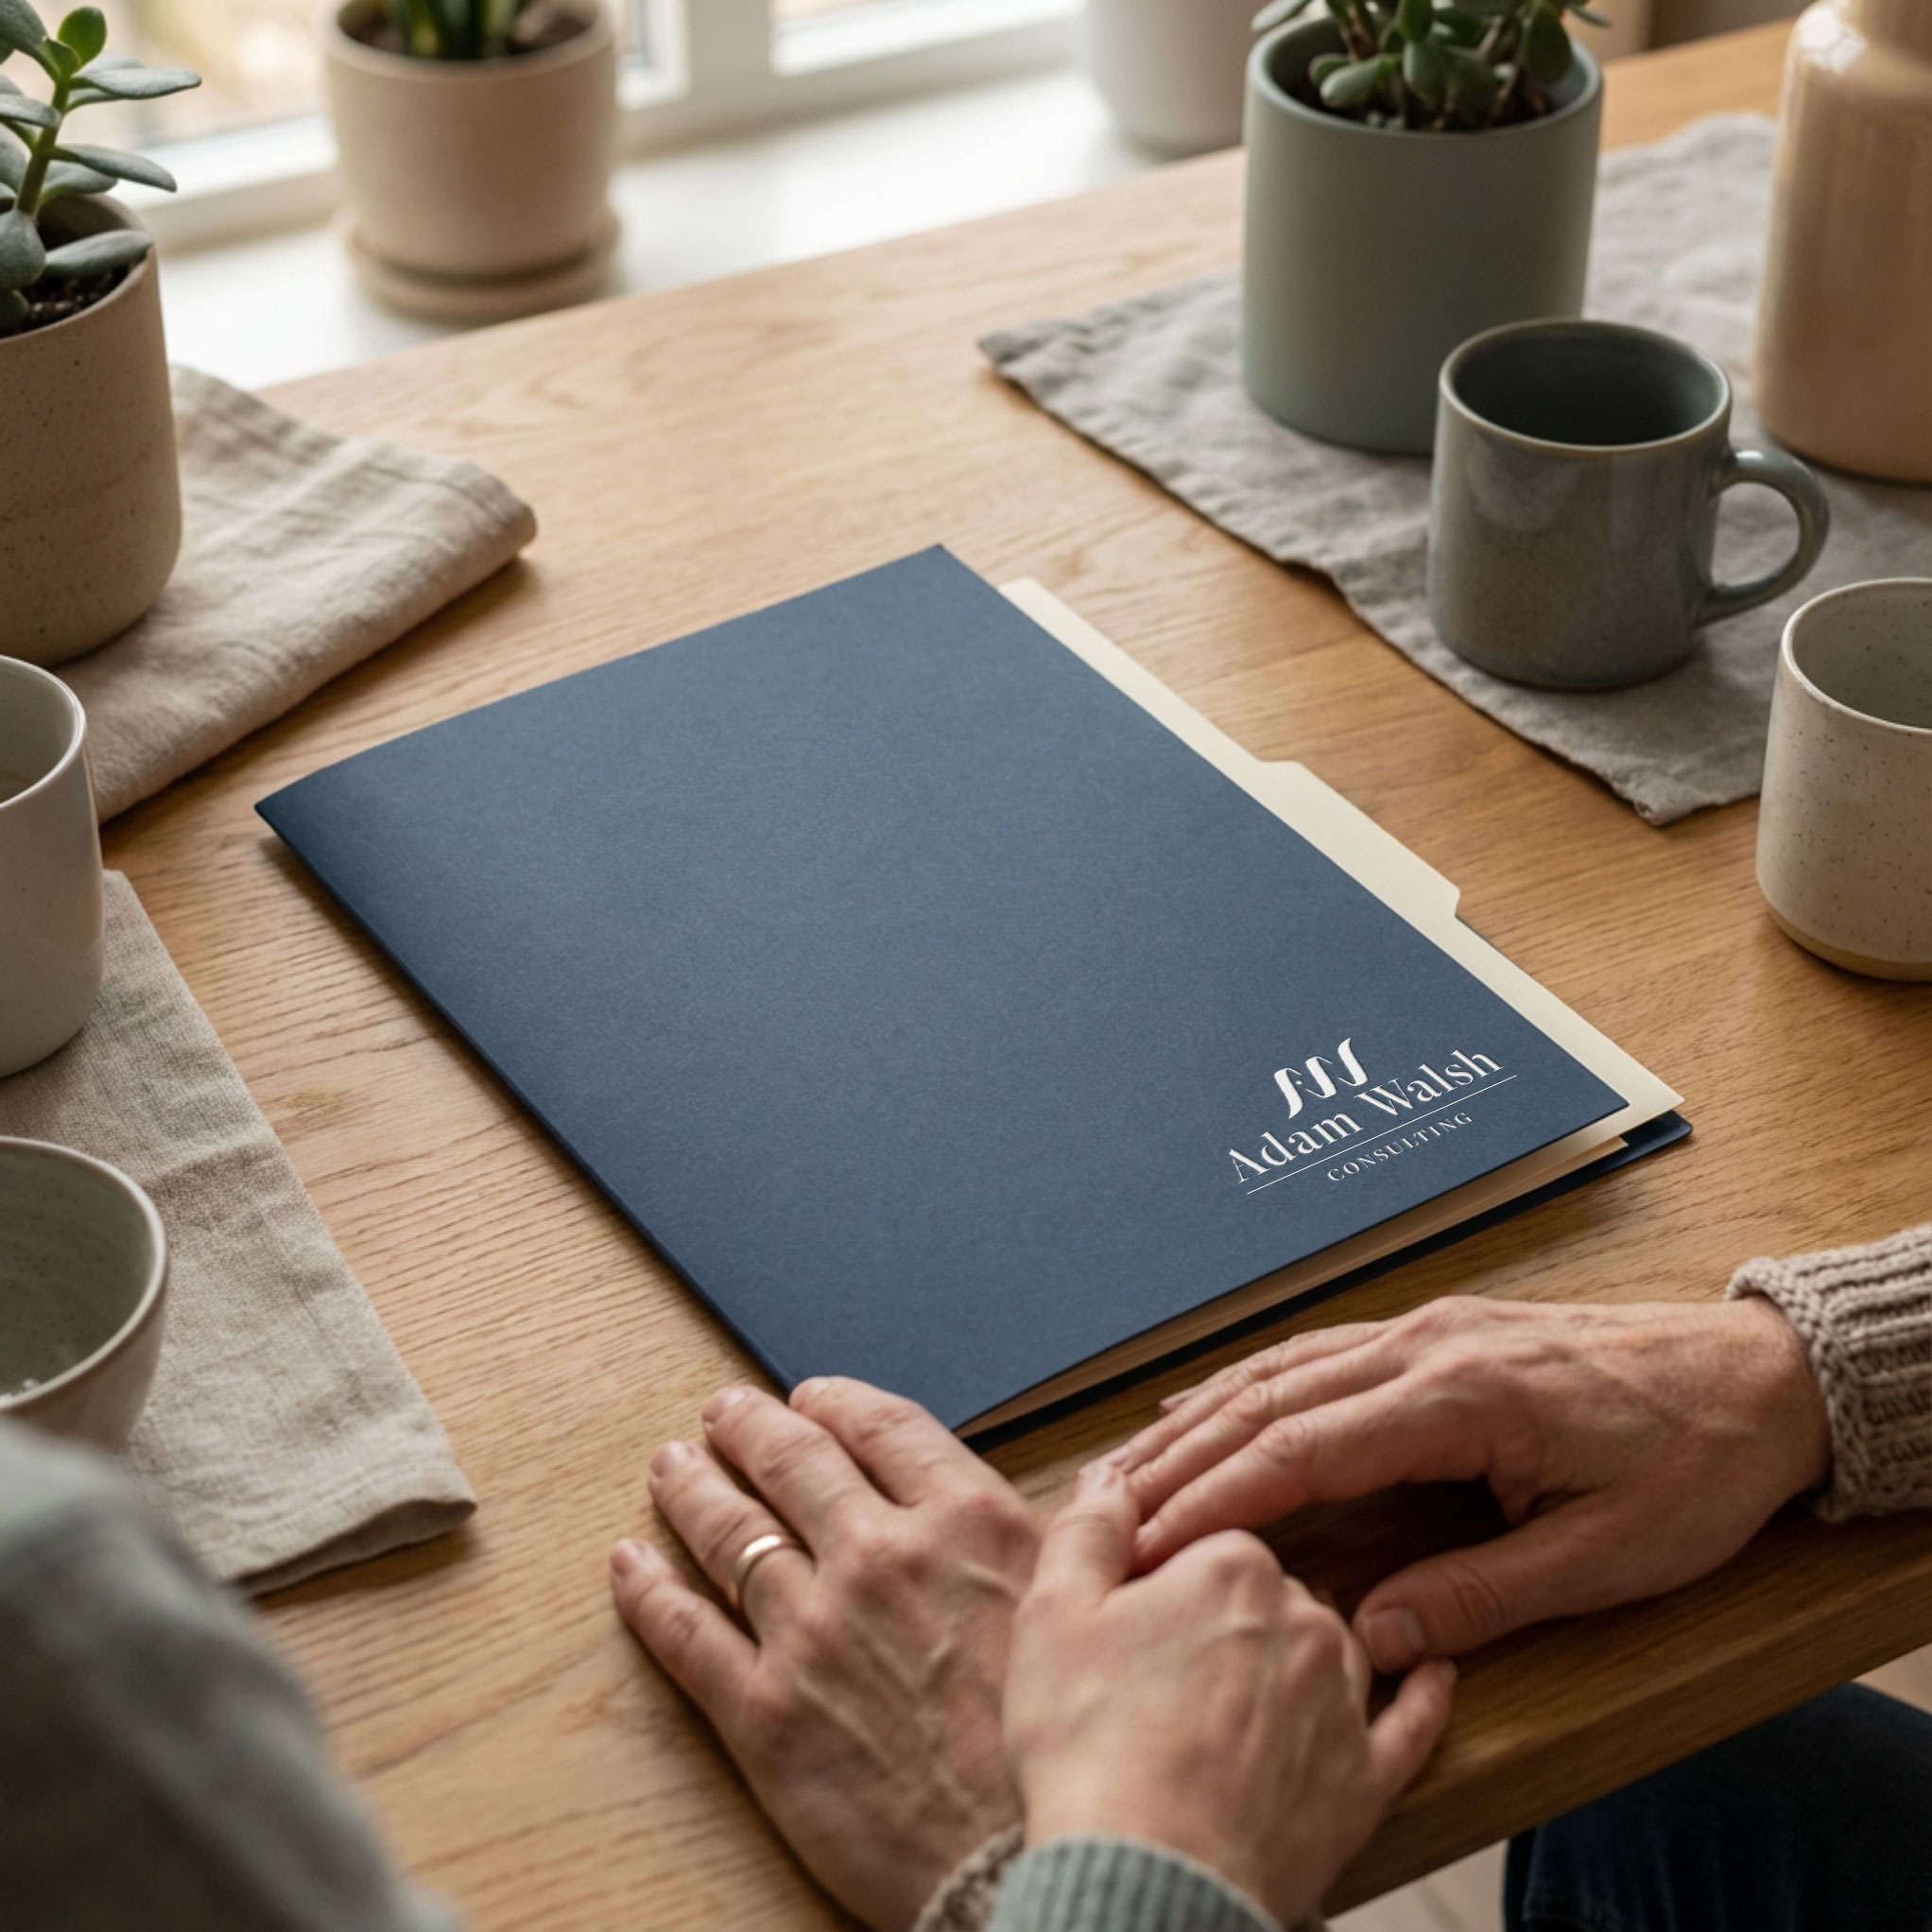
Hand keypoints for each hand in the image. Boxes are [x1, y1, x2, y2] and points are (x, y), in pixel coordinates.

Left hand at [611, 1377, 1040, 1930]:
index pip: (881, 1428)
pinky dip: (649, 1589)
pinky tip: (631, 1563)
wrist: (1021, 1869)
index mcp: (965, 1523)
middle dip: (749, 1428)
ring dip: (692, 1491)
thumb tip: (1107, 1491)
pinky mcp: (764, 1712)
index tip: (810, 1396)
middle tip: (723, 1414)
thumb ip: (1076, 1540)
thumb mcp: (1084, 1614)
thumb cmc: (1060, 1754)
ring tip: (670, 1467)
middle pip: (794, 1462)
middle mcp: (881, 1557)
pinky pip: (685, 1632)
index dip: (835, 1403)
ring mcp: (813, 1630)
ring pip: (730, 1533)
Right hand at [1004, 1460, 1454, 1929]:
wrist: (1143, 1881)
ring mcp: (1342, 1701)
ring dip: (1294, 1650)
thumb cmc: (1090, 1745)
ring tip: (1238, 1681)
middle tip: (1157, 1656)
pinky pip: (1408, 1724)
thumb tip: (1113, 1477)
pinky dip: (1421, 1696)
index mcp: (1234, 1564)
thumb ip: (1090, 1527)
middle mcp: (1305, 1617)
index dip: (1163, 1565)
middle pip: (1267, 1589)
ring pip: (1326, 1645)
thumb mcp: (1055, 1609)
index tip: (1128, 1599)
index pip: (1207, 1531)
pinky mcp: (1364, 1780)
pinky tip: (1432, 1672)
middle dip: (1221, 1610)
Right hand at [1117, 1295, 1831, 1671]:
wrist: (1755, 1378)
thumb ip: (1482, 1593)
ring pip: (1284, 1367)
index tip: (1147, 1540)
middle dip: (1181, 1456)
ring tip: (1133, 1464)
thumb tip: (1373, 1634)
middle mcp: (1423, 1346)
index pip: (1301, 1447)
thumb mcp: (1604, 1556)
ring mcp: (1426, 1329)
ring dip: (1203, 1415)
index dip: (1215, 1498)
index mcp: (1457, 1396)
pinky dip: (1252, 1384)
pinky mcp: (1437, 1333)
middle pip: (1270, 1399)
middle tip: (1108, 1510)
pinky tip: (1212, 1404)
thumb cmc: (1691, 1467)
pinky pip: (1319, 1354)